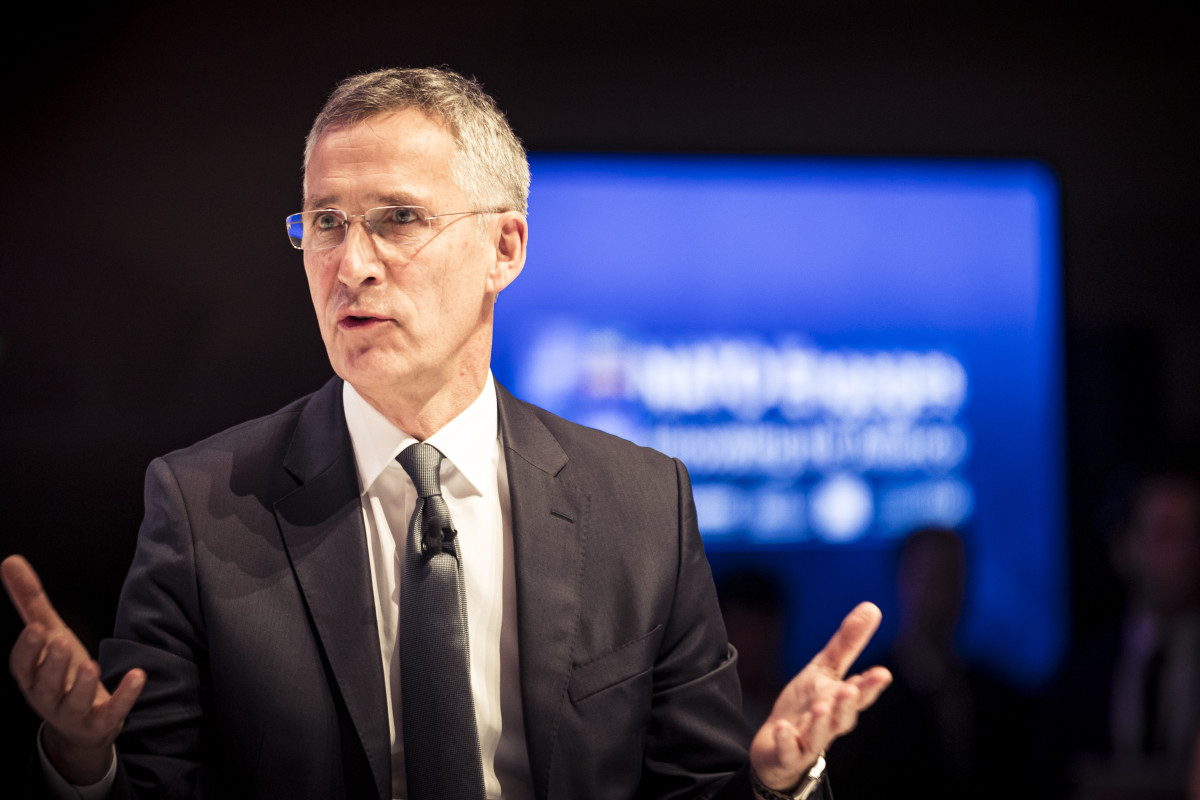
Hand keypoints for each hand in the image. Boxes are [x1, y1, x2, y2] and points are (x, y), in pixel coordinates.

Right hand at [3, 554, 144, 784]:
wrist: (81, 725)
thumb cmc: (61, 672)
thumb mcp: (47, 636)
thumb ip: (30, 602)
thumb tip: (10, 560)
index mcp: (31, 676)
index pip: (22, 665)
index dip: (27, 650)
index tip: (36, 629)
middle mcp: (48, 697)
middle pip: (45, 684)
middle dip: (52, 664)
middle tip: (60, 641)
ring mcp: (74, 713)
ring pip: (75, 703)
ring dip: (83, 684)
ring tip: (90, 664)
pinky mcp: (101, 723)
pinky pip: (112, 712)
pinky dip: (124, 696)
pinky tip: (137, 676)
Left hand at [748, 602, 890, 793]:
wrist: (777, 745)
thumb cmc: (807, 705)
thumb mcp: (825, 670)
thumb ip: (848, 643)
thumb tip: (872, 607)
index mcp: (840, 702)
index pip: (859, 694)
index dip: (871, 685)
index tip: (883, 673)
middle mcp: (829, 724)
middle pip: (843, 717)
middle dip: (848, 704)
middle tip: (850, 689)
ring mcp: (808, 742)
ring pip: (819, 736)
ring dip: (821, 723)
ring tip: (820, 708)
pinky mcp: (787, 754)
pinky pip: (787, 750)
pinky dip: (786, 741)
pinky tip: (783, 729)